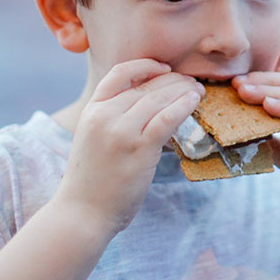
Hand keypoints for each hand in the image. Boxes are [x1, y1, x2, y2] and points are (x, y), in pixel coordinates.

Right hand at [54, 59, 202, 234]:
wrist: (82, 214)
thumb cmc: (92, 182)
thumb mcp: (93, 140)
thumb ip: (113, 120)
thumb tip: (148, 106)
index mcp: (92, 111)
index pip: (120, 73)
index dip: (146, 66)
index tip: (164, 68)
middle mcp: (105, 116)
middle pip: (146, 85)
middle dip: (174, 80)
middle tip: (191, 82)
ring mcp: (121, 131)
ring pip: (159, 98)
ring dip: (184, 90)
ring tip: (198, 90)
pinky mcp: (139, 148)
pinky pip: (167, 118)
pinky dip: (184, 105)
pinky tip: (194, 102)